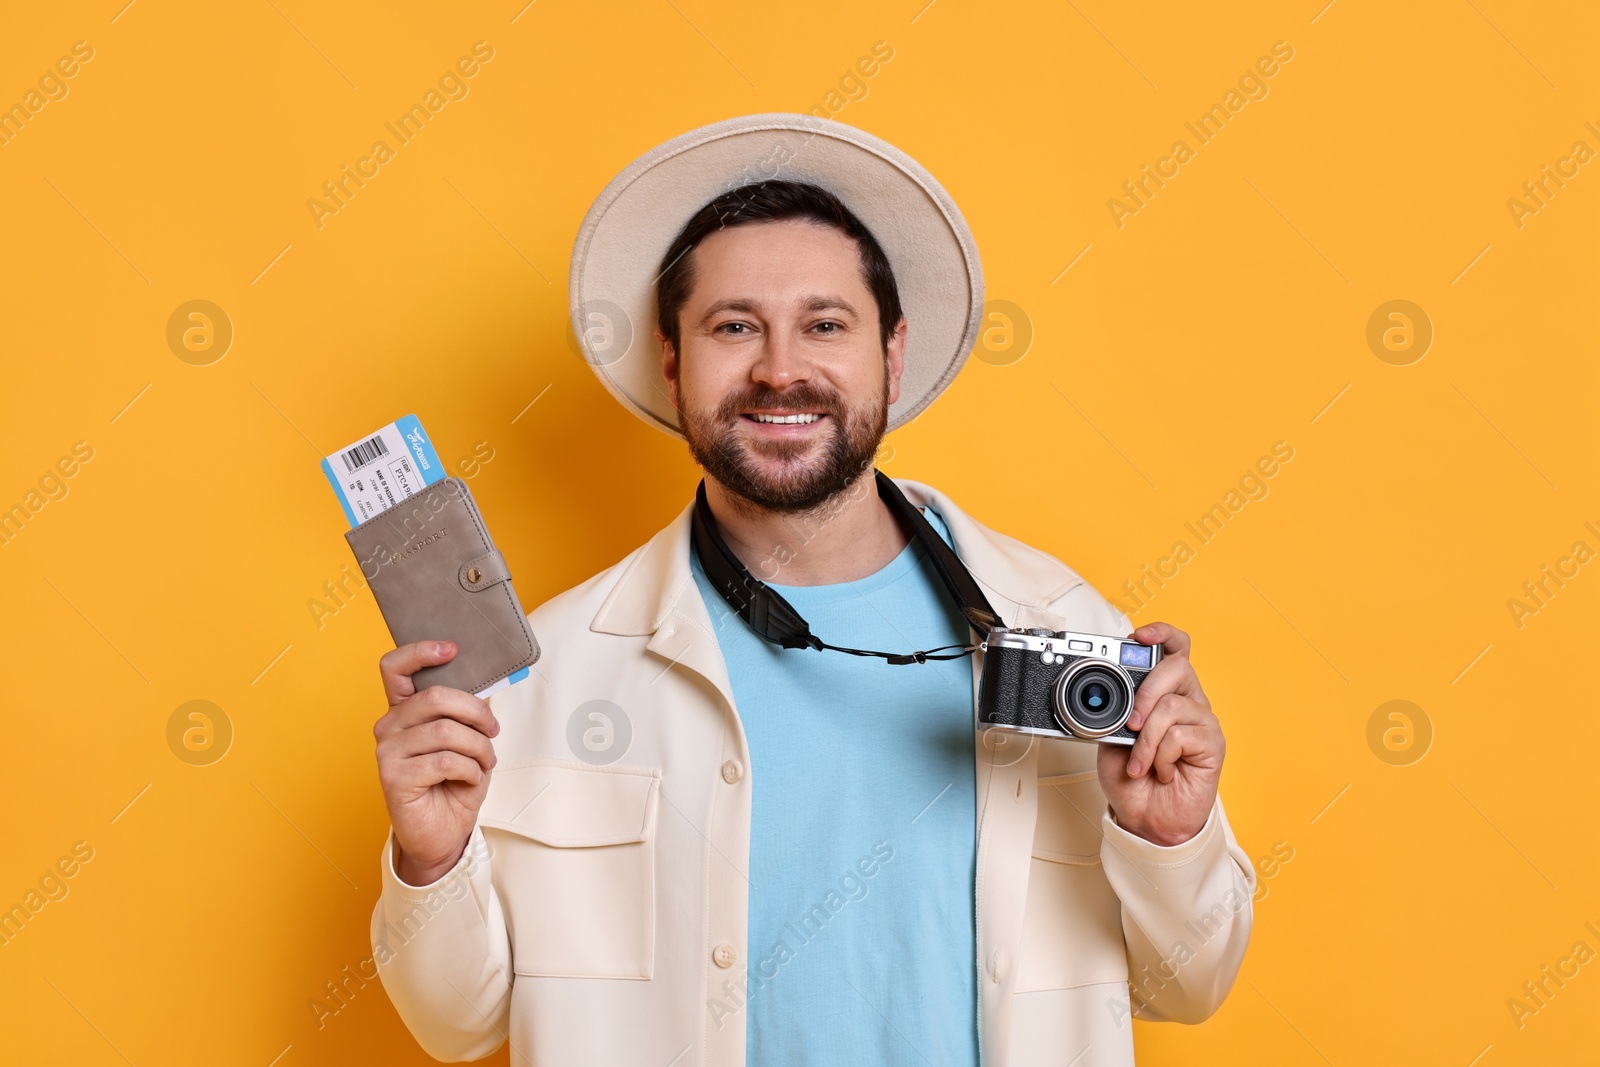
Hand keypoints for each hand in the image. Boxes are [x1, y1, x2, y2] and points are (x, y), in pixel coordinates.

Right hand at [373, 641, 498, 885]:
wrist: (442, 834)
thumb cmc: (454, 784)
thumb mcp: (466, 740)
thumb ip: (464, 712)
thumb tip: (485, 688)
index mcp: (403, 710)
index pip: (395, 667)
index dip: (420, 651)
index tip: (452, 649)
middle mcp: (389, 726)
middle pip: (436, 697)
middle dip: (476, 712)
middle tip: (493, 731)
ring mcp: (387, 751)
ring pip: (447, 731)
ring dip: (479, 748)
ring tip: (485, 763)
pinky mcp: (394, 777)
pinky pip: (446, 760)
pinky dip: (470, 770)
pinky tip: (470, 779)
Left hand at [1096, 622, 1223, 846]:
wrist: (1146, 818)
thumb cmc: (1131, 777)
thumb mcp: (1110, 737)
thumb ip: (1115, 710)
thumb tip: (1111, 692)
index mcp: (1165, 691)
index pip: (1175, 648)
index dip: (1162, 633)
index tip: (1138, 636)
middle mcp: (1188, 700)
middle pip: (1177, 666)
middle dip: (1145, 693)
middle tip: (1130, 725)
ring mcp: (1203, 720)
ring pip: (1171, 706)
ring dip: (1146, 740)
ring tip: (1140, 763)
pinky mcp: (1213, 744)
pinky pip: (1181, 736)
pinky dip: (1161, 758)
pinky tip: (1162, 772)